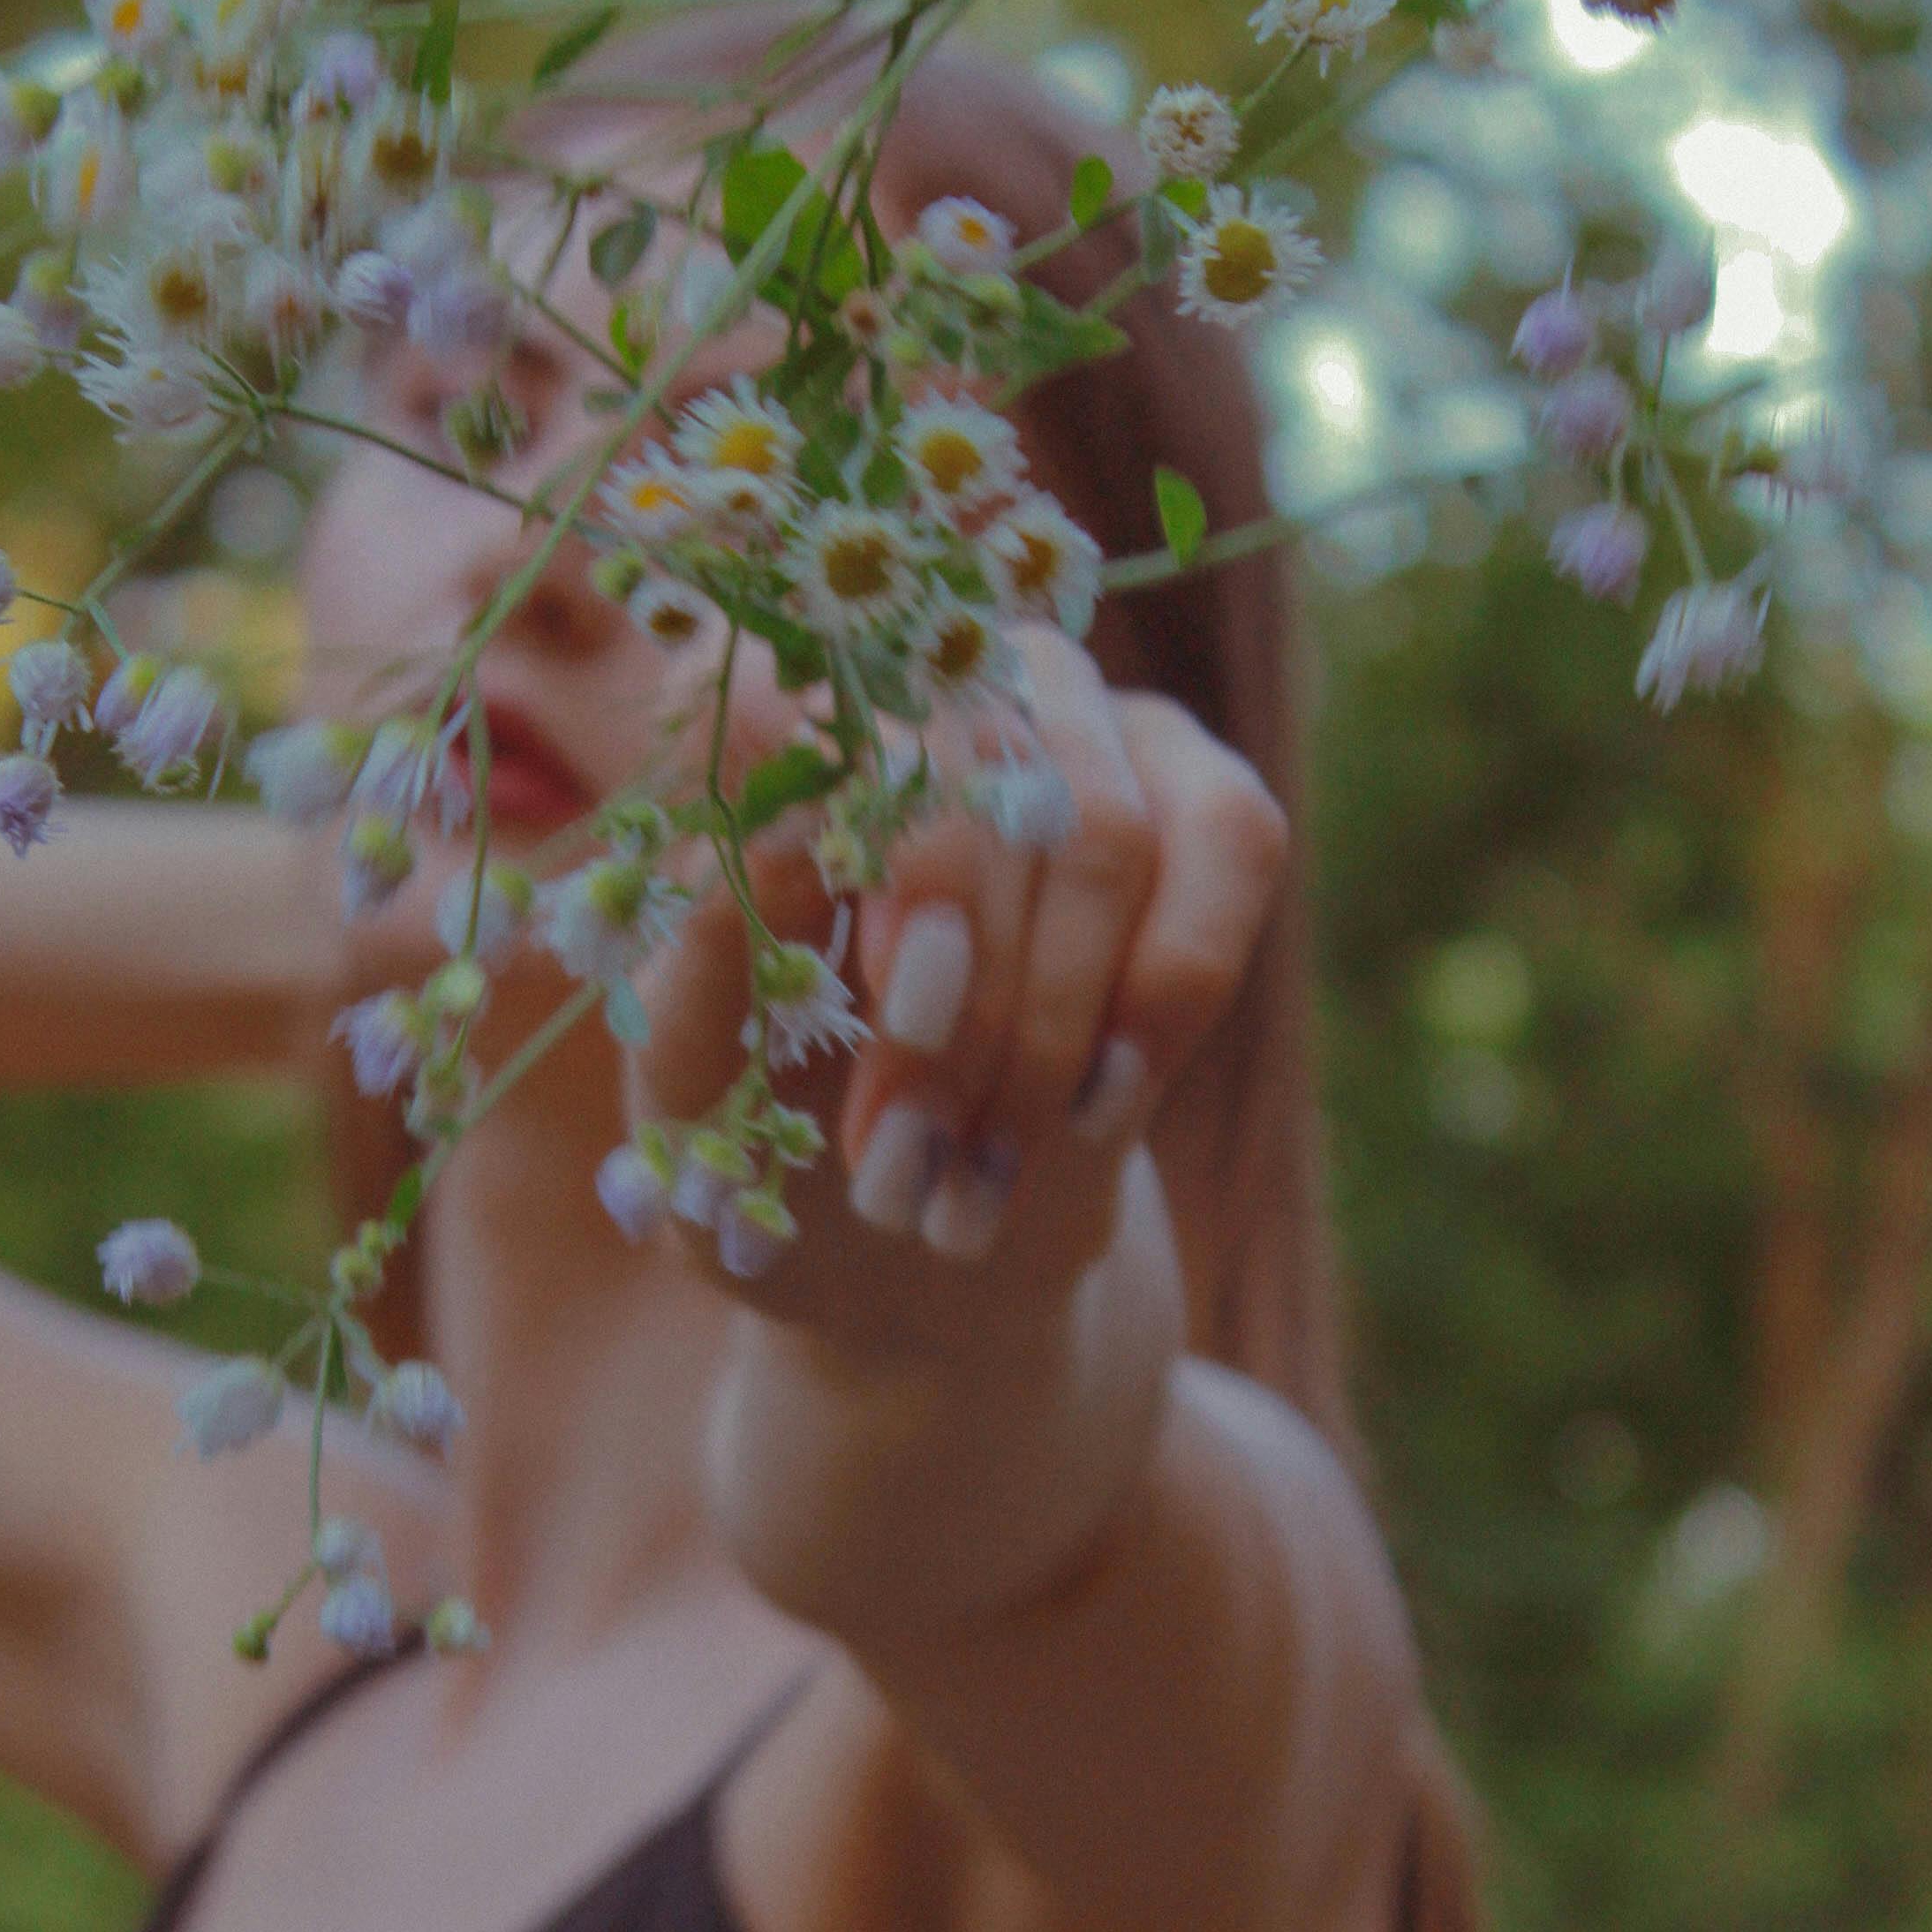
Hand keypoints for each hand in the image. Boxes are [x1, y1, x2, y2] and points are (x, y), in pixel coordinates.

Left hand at [627, 626, 1286, 1326]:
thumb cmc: (767, 1152)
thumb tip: (781, 836)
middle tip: (899, 1165)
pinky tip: (1097, 1109)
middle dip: (954, 998)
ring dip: (1045, 1032)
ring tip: (974, 1180)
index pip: (795, 688)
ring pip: (1101, 828)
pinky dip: (1164, 997)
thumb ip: (706, 978)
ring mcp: (1071, 725)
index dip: (838, 820)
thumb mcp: (697, 1108)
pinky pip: (1234, 840)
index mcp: (755, 738)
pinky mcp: (1196, 795)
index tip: (865, 988)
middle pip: (970, 773)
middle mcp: (921, 691)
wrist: (913, 1244)